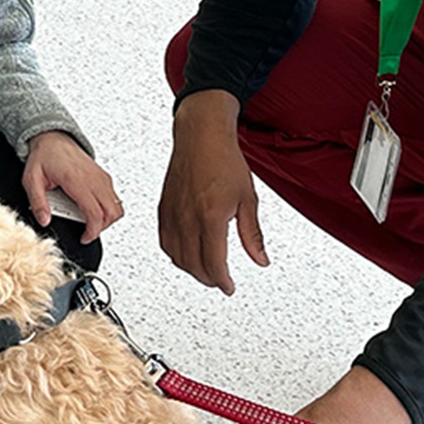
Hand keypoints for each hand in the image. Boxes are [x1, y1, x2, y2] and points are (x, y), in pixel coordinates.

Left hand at [22, 131, 123, 243]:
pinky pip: (113, 197)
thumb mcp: (31, 180)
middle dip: (101, 227)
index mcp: (76, 180)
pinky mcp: (103, 176)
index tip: (85, 238)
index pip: (95, 213)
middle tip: (87, 232)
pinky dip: (107, 208)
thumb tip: (44, 220)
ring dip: (107, 218)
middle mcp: (93, 178)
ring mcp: (100, 176)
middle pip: (111, 212)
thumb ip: (37, 202)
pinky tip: (92, 209)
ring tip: (90, 222)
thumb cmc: (44, 156)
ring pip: (116, 205)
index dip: (92, 231)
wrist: (52, 138)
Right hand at [159, 90, 265, 292]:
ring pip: (176, 257)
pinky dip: (175, 255)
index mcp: (211, 216)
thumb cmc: (223, 160)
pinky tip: (185, 255)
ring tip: (205, 271)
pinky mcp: (163, 209)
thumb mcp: (248, 199)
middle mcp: (188, 218)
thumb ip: (252, 234)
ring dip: (191, 269)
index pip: (214, 263)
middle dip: (208, 279)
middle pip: (193, 265)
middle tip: (220, 281)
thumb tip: (260, 259)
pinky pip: (165, 242)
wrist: (201, 136)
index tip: (229, 287)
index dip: (222, 281)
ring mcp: (172, 214)